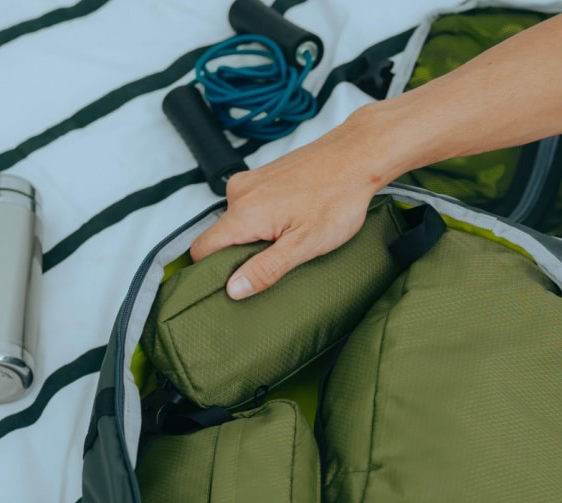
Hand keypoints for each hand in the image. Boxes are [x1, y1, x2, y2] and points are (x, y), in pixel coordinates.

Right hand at [189, 115, 392, 298]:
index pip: (202, 249)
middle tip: (280, 258)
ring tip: (294, 235)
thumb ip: (266, 268)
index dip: (213, 271)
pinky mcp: (263, 175)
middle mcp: (239, 193)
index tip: (235, 284)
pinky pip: (253, 205)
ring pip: (239, 221)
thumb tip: (234, 289)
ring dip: (260, 235)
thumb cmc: (338, 197)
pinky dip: (268, 218)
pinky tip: (296, 219)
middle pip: (222, 236)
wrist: (359, 155)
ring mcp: (251, 180)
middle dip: (244, 253)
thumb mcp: (305, 244)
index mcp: (243, 213)